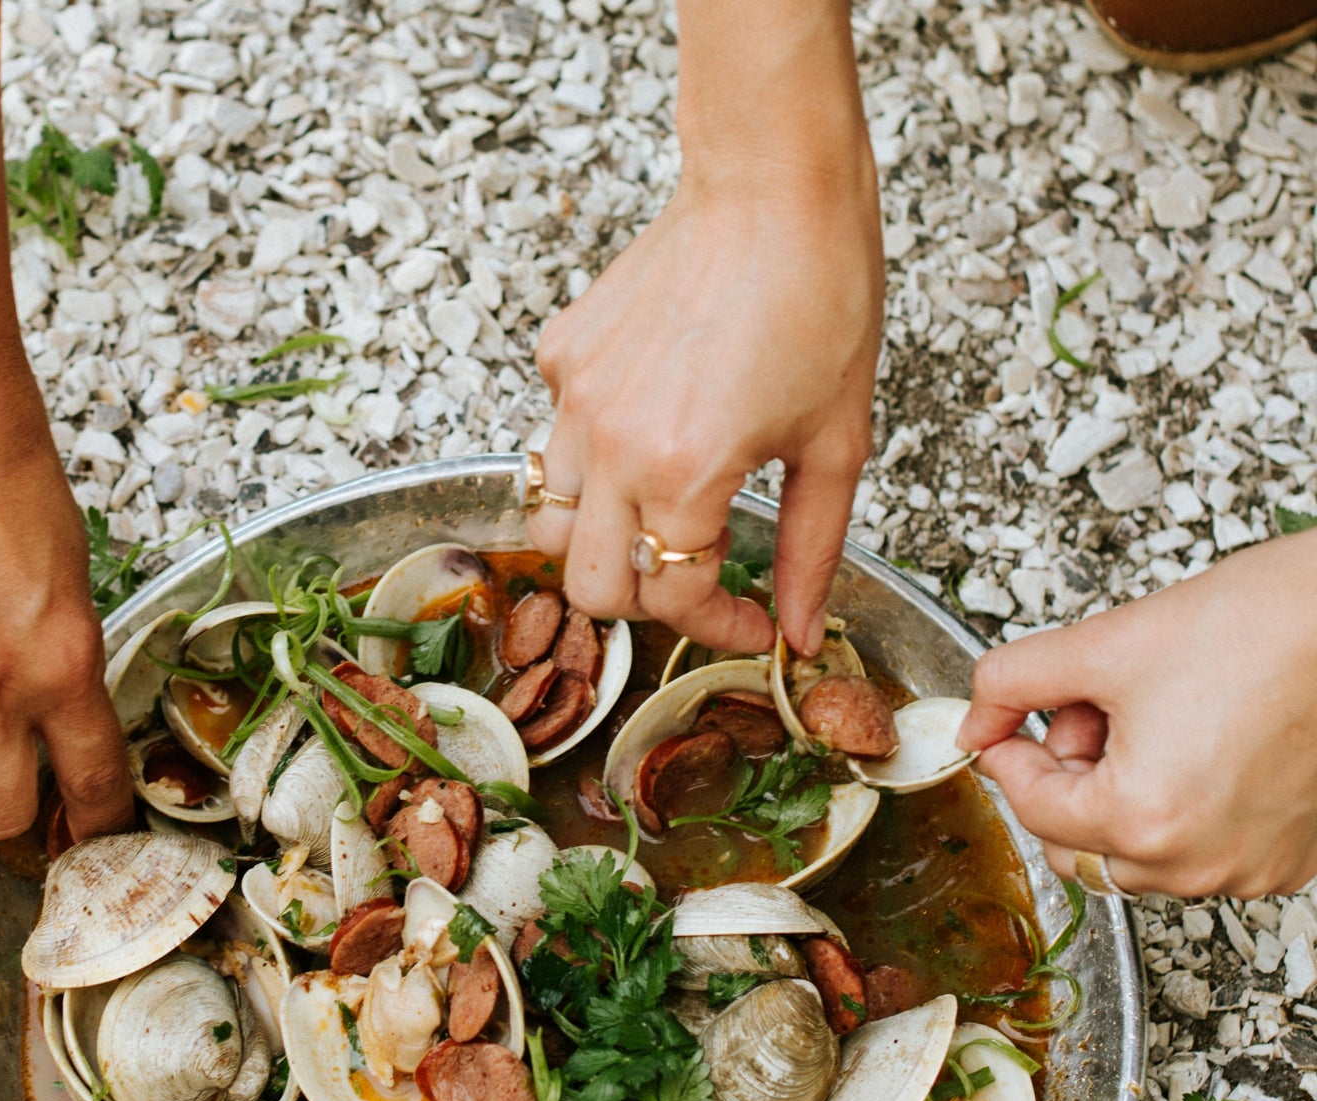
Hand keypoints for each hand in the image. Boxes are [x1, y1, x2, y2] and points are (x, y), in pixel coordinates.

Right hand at [527, 0, 882, 656]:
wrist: (771, 185)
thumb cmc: (819, 296)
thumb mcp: (836, 442)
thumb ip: (811, 550)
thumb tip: (798, 629)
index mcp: (682, 474)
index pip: (671, 599)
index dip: (719, 628)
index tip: (751, 623)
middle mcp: (612, 445)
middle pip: (588, 585)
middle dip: (642, 602)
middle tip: (694, 579)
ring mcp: (575, 400)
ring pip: (552, 520)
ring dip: (602, 537)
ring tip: (658, 512)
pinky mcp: (560, 357)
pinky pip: (557, 439)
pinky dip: (594, 455)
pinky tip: (650, 421)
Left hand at [958, 534, 1316, 898]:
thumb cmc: (1264, 625)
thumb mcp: (1104, 645)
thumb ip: (1012, 684)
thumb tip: (977, 720)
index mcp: (1145, 821)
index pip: (1032, 807)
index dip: (1010, 753)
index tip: (1008, 722)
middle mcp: (1200, 863)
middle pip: (1077, 845)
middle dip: (1065, 778)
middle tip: (1088, 709)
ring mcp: (1250, 866)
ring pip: (1135, 853)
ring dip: (1118, 793)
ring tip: (1151, 716)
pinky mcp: (1290, 856)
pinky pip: (1200, 849)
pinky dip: (1178, 806)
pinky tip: (1199, 740)